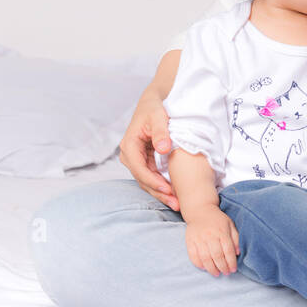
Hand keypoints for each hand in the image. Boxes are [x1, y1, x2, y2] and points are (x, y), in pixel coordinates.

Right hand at [117, 92, 179, 209]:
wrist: (153, 102)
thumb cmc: (155, 107)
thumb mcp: (158, 116)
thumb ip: (161, 131)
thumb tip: (163, 149)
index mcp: (129, 145)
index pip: (139, 169)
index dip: (153, 181)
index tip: (168, 189)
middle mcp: (129, 155)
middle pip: (143, 179)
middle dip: (159, 192)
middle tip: (176, 204)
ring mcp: (136, 159)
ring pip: (147, 181)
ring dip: (161, 193)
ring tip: (177, 204)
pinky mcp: (144, 161)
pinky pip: (152, 177)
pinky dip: (162, 186)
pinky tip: (175, 194)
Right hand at [185, 207, 240, 276]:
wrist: (200, 210)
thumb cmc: (217, 220)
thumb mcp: (230, 225)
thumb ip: (235, 239)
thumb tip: (237, 253)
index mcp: (222, 231)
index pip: (228, 250)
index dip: (231, 262)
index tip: (233, 269)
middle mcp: (210, 235)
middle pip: (217, 255)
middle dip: (223, 267)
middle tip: (226, 273)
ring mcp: (199, 238)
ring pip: (205, 257)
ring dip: (211, 268)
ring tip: (216, 273)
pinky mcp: (189, 240)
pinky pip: (193, 255)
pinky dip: (198, 264)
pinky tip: (204, 268)